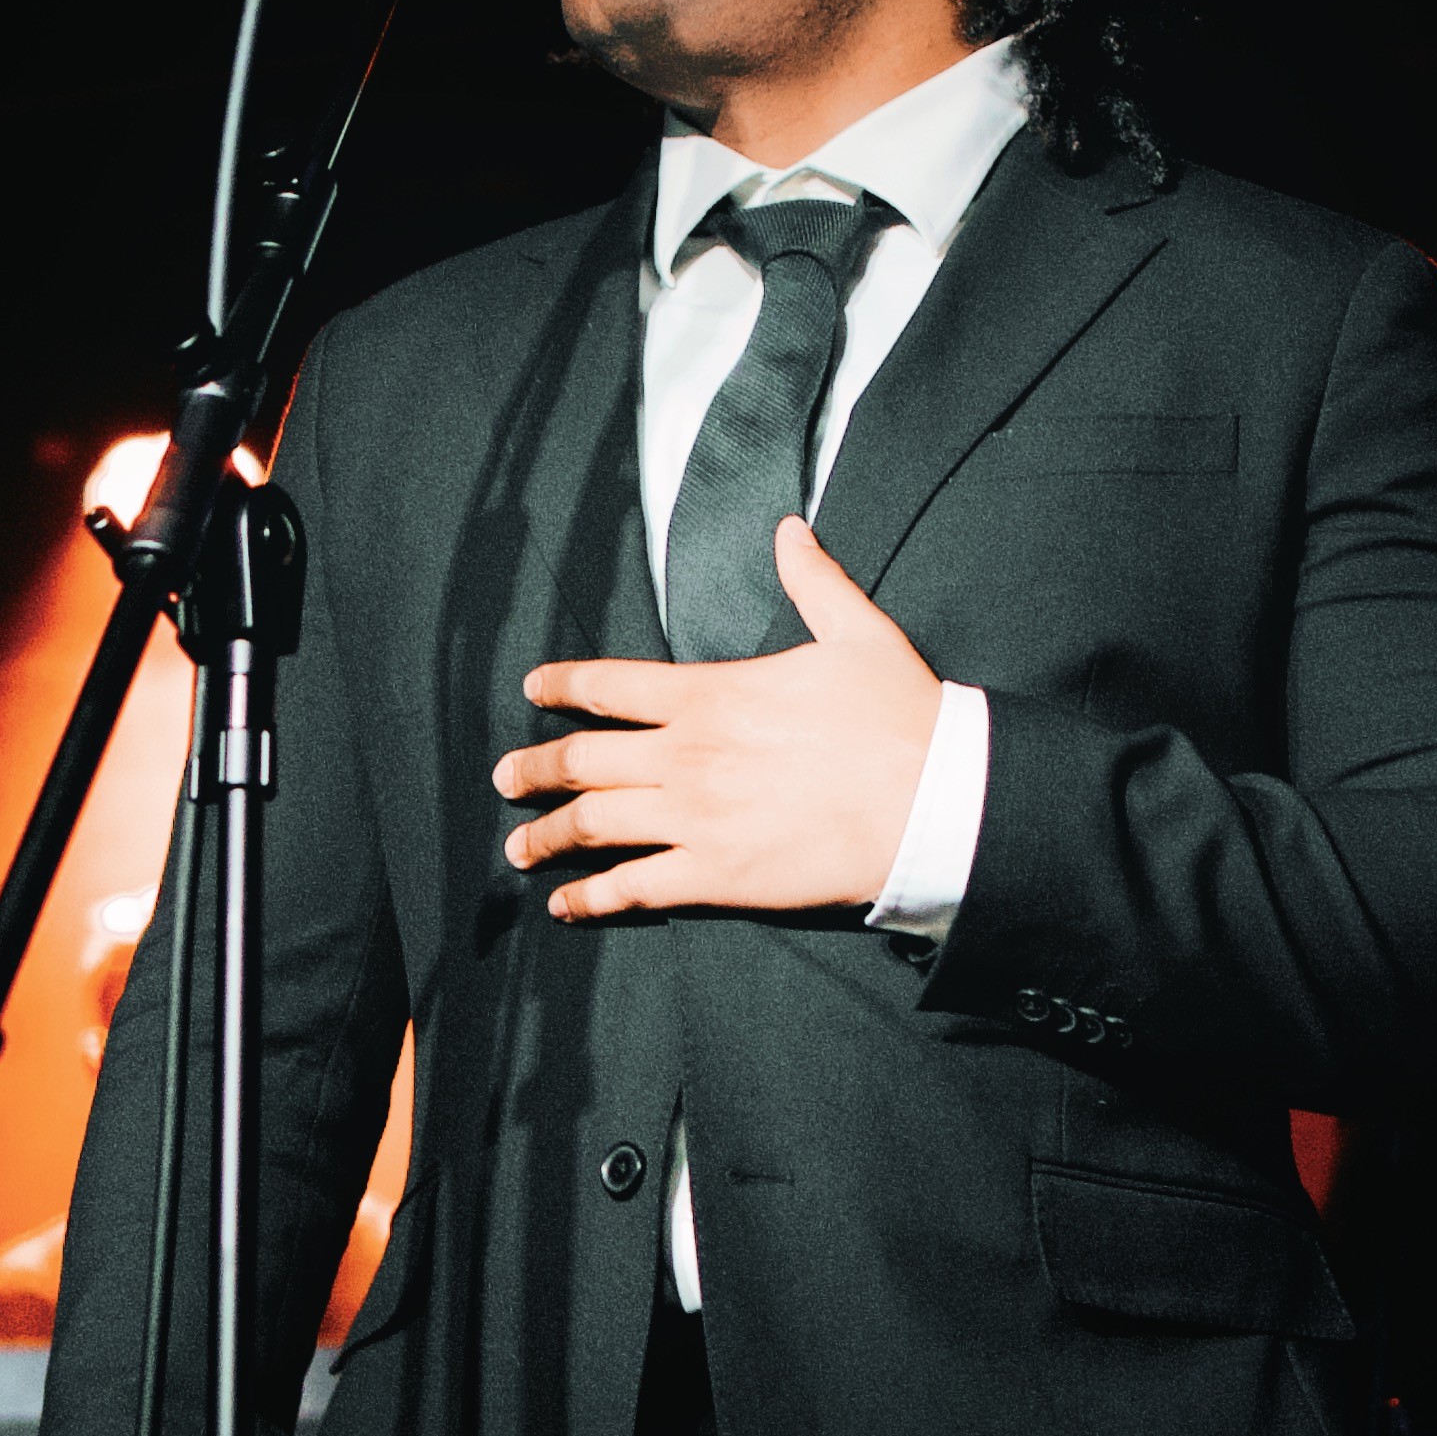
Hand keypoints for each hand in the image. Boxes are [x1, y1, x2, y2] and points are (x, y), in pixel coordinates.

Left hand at [498, 521, 941, 921]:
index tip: (534, 691)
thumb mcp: (857, 632)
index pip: (611, 685)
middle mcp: (686, 755)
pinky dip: (591, 898)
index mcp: (710, 694)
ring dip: (547, 836)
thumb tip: (789, 529)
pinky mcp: (715, 876)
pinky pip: (632, 888)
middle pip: (582, 760)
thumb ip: (813, 581)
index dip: (563, 686)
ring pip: (594, 826)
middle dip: (534, 771)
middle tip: (505, 780)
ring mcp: (694, 819)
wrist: (931, 800)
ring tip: (519, 848)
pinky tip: (567, 906)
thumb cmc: (900, 717)